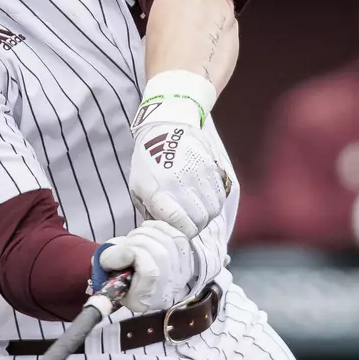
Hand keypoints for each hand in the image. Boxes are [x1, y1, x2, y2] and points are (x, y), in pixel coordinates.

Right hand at [96, 220, 197, 313]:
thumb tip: (128, 252)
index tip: (123, 249)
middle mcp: (166, 293)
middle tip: (128, 240)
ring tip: (136, 235)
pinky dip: (162, 228)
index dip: (134, 253)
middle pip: (161, 254)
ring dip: (149, 233)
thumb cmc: (116, 270)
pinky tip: (149, 229)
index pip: (150, 272)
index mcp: (143, 301)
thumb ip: (111, 260)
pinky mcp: (188, 263)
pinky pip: (179, 238)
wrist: (131, 271)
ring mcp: (181, 278)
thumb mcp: (106, 268)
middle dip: (140, 239)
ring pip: (170, 243)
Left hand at [128, 111, 230, 237]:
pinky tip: (205, 201)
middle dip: (195, 227)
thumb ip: (150, 211)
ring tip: (197, 213)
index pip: (178, 222)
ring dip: (206, 217)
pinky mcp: (211, 168)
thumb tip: (164, 230)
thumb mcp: (138, 187)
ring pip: (213, 211)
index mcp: (158, 190)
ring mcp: (198, 175)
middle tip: (188, 224)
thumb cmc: (147, 161)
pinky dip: (215, 204)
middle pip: (199, 220)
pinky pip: (220, 196)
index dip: (181, 232)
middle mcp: (180, 183)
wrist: (166, 127)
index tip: (178, 232)